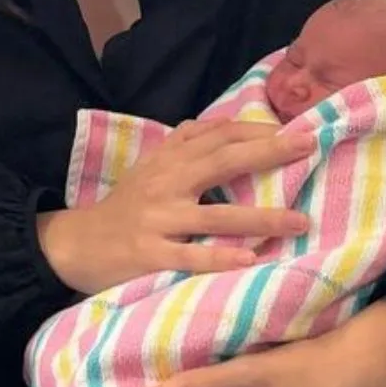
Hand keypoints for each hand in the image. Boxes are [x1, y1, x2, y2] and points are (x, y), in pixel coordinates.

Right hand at [38, 120, 313, 293]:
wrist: (76, 243)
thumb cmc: (124, 207)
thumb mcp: (149, 168)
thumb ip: (181, 147)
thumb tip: (217, 125)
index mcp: (168, 161)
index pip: (217, 135)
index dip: (257, 130)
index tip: (297, 130)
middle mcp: (165, 183)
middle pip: (223, 162)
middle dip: (269, 153)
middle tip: (309, 147)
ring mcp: (158, 219)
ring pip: (216, 216)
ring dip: (261, 218)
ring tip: (299, 221)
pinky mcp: (150, 254)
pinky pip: (191, 257)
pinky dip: (221, 258)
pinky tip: (250, 260)